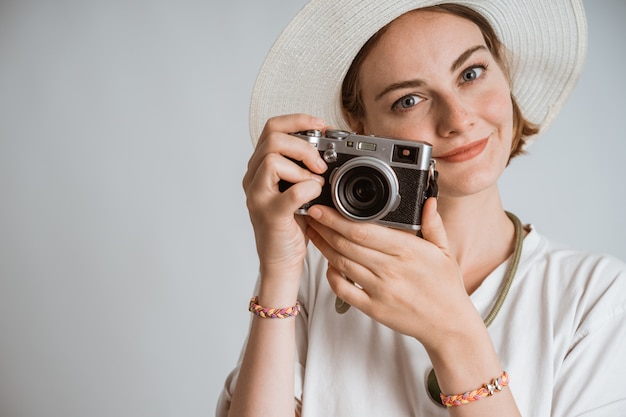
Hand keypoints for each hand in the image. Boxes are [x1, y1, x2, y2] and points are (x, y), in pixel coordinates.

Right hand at [242, 114, 327, 282]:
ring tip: (316, 183)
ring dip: (303, 167)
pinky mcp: (270, 214)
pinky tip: (315, 196)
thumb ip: (304, 167)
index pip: (272, 128)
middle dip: (303, 145)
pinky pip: (290, 191)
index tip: (321, 125)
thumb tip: (330, 144)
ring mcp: (258, 196)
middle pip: (272, 137)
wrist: (282, 261)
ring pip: (273, 158)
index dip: (298, 120)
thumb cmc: (292, 225)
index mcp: (260, 167)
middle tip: (320, 164)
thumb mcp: (298, 188)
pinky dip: (308, 189)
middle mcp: (253, 178)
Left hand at [305, 198, 477, 345]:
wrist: (448, 324)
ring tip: (315, 233)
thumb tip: (428, 200)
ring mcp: (380, 290)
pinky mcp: (373, 308)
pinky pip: (344, 290)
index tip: (323, 208)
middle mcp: (391, 269)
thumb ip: (433, 224)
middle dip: (325, 228)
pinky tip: (329, 264)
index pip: (363, 230)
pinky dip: (332, 276)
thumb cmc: (445, 287)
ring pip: (342, 264)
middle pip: (347, 244)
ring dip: (324, 247)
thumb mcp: (444, 251)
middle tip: (312, 216)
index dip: (337, 218)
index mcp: (407, 250)